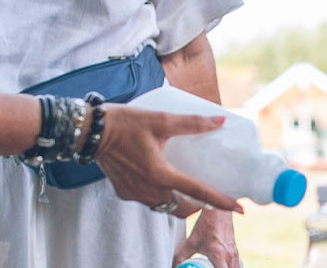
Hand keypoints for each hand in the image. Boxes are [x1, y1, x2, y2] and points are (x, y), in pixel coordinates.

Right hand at [93, 104, 243, 217]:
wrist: (88, 131)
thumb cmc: (124, 123)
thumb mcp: (161, 119)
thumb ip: (192, 123)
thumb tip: (220, 120)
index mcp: (159, 174)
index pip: (197, 192)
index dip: (220, 201)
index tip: (238, 208)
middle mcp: (147, 189)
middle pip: (182, 207)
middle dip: (200, 205)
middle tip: (211, 194)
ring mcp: (134, 194)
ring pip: (164, 207)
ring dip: (180, 201)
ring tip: (190, 188)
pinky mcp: (124, 192)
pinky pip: (149, 200)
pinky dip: (161, 195)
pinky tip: (164, 179)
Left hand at [174, 208, 240, 267]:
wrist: (218, 211)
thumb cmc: (206, 225)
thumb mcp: (191, 242)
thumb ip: (181, 256)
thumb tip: (175, 266)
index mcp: (218, 254)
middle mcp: (229, 255)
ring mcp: (235, 253)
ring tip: (215, 267)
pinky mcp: (236, 250)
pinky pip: (237, 265)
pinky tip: (222, 266)